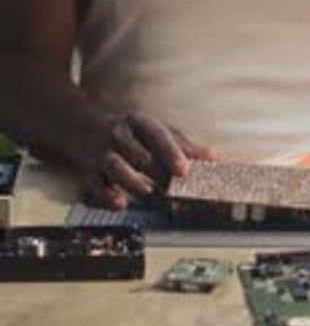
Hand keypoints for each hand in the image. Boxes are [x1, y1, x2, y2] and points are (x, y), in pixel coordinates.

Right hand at [83, 111, 214, 208]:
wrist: (82, 123)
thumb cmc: (127, 130)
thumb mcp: (155, 129)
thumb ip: (183, 145)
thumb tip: (212, 157)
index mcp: (139, 122)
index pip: (157, 135)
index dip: (171, 152)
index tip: (184, 169)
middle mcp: (120, 135)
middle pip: (138, 153)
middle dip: (155, 171)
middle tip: (172, 188)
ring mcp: (103, 151)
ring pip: (115, 166)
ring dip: (132, 181)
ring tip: (148, 192)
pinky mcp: (90, 170)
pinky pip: (96, 183)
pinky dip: (107, 195)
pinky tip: (120, 203)